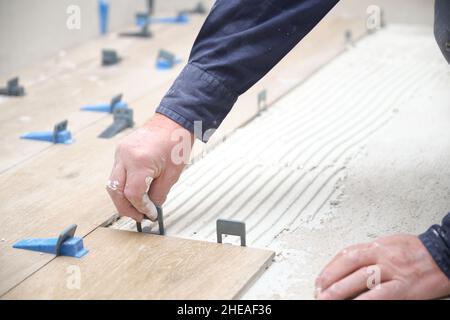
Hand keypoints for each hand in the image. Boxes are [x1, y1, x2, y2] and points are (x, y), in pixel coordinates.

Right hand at [106, 114, 193, 221]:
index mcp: (139, 162)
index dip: (140, 208)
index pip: (132, 194)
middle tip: (138, 217)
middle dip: (125, 208)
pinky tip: (134, 192)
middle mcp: (125, 156)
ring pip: (112, 183)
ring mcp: (120, 153)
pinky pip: (117, 173)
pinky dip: (123, 186)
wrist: (173, 122)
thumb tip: (151, 208)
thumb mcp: (172, 174)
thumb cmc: (176, 144)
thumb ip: (159, 194)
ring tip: (136, 207)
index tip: (149, 215)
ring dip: (122, 198)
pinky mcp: (120, 151)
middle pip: (115, 191)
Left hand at [315, 234, 449, 299]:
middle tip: (317, 293)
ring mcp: (393, 272)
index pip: (345, 255)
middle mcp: (382, 257)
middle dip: (330, 281)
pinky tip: (355, 305)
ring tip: (327, 300)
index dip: (329, 268)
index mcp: (376, 246)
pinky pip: (380, 295)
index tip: (319, 280)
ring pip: (361, 280)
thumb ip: (368, 254)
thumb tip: (346, 265)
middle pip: (349, 266)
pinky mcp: (404, 288)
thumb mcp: (388, 244)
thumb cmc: (416, 251)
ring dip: (341, 292)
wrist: (444, 255)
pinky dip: (365, 301)